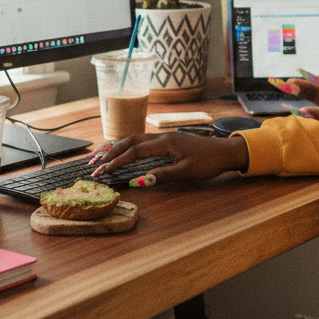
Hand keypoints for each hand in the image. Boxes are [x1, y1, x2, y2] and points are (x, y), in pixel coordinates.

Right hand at [91, 131, 249, 183]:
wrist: (226, 152)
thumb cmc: (209, 162)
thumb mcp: (186, 172)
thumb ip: (162, 176)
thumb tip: (140, 181)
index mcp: (164, 143)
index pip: (134, 151)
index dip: (116, 162)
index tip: (102, 171)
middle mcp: (161, 137)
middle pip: (129, 142)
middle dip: (109, 152)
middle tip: (93, 163)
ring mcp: (164, 138)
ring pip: (134, 140)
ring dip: (117, 148)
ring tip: (101, 156)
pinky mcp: (168, 141)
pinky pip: (142, 142)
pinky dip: (128, 146)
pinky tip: (123, 152)